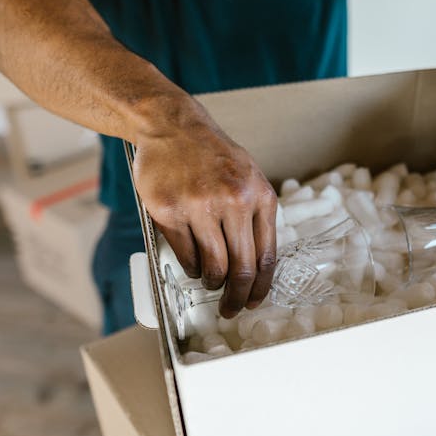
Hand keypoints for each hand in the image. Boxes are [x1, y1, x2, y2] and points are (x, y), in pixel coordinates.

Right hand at [132, 100, 277, 317]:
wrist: (173, 127)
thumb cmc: (212, 156)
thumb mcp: (249, 177)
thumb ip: (256, 216)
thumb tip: (258, 267)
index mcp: (260, 196)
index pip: (266, 256)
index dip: (261, 287)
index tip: (254, 302)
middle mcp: (234, 201)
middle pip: (242, 269)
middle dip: (237, 297)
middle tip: (230, 308)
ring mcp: (200, 206)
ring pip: (212, 266)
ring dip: (212, 282)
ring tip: (209, 280)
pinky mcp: (169, 211)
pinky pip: (185, 255)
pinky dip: (191, 267)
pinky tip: (193, 264)